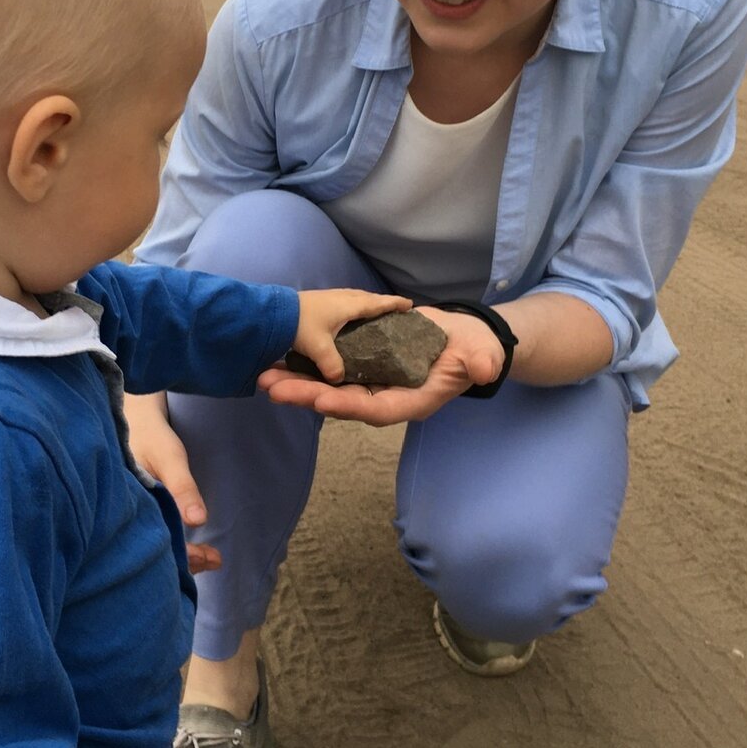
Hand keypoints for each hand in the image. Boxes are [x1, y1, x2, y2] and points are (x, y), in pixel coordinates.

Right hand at [122, 392, 220, 573]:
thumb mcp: (169, 458)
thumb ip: (182, 488)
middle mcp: (127, 516)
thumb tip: (198, 521)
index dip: (182, 555)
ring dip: (183, 553)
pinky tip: (194, 545)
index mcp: (128, 507)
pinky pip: (157, 532)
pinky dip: (176, 542)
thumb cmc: (150, 435)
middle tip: (214, 560)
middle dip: (185, 560)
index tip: (208, 558)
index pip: (155, 542)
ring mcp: (133, 514)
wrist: (134, 417)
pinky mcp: (141, 511)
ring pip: (156, 544)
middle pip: (155, 550)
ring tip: (211, 557)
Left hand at [259, 306, 503, 425]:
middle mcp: (384, 397)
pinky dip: (304, 366)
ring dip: (296, 382)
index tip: (322, 401)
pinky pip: (328, 370)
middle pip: (340, 401)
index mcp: (410, 401)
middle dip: (307, 396)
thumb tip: (483, 367)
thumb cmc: (474, 350)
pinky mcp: (361, 366)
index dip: (349, 405)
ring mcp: (370, 382)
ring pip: (328, 387)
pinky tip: (278, 360)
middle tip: (272, 390)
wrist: (462, 339)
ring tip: (263, 377)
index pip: (375, 408)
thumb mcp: (481, 355)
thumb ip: (480, 362)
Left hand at [293, 289, 412, 381]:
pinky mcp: (318, 302)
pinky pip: (343, 303)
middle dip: (382, 303)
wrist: (269, 311)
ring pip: (355, 300)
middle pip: (368, 300)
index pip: (378, 305)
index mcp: (349, 306)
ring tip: (374, 309)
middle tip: (396, 305)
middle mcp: (343, 298)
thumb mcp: (318, 347)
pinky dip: (351, 307)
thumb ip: (332, 363)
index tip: (410, 305)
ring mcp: (329, 298)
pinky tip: (345, 315)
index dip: (393, 305)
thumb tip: (339, 379)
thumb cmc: (298, 324)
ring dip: (366, 304)